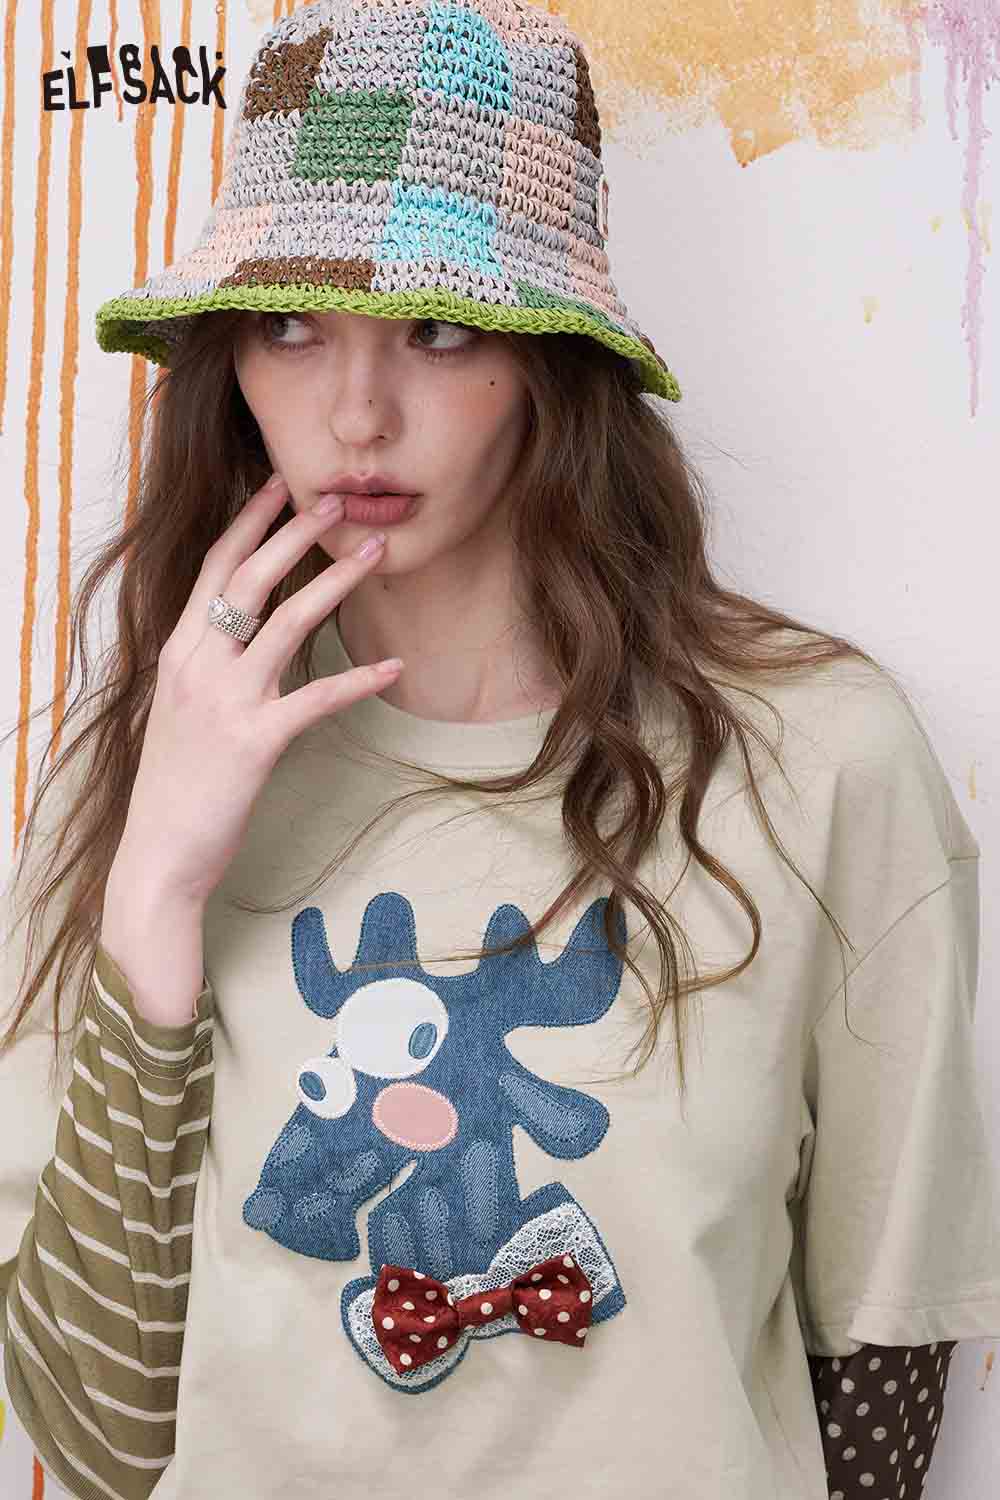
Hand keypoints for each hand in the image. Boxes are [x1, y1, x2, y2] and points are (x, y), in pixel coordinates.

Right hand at [110, 474, 399, 904]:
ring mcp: (227, 700)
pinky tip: (394, 666)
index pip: (215, 570)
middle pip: (250, 579)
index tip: (277, 487)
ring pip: (289, 622)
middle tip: (334, 500)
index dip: (248, 524)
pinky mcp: (256, 741)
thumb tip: (244, 639)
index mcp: (180, 652)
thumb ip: (209, 668)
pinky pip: (317, 698)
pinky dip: (360, 680)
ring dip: (335, 581)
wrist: (159, 853)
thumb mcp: (183, 711)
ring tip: (374, 553)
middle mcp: (199, 665)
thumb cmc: (176, 785)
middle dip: (293, 533)